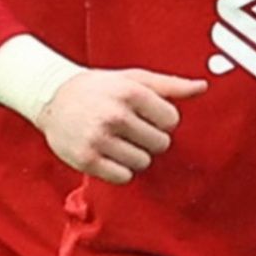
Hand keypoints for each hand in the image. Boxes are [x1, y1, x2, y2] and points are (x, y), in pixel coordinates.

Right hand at [33, 68, 203, 183]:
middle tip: (129, 129)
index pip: (171, 120)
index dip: (161, 120)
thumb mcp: (133, 78)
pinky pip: (123, 177)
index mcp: (130, 92)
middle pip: (160, 144)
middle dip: (149, 138)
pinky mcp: (86, 160)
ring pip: (143, 162)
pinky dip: (120, 170)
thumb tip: (203, 86)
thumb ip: (169, 85)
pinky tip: (108, 154)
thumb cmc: (100, 88)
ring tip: (117, 141)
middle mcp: (114, 115)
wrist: (52, 97)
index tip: (144, 115)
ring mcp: (99, 139)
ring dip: (135, 155)